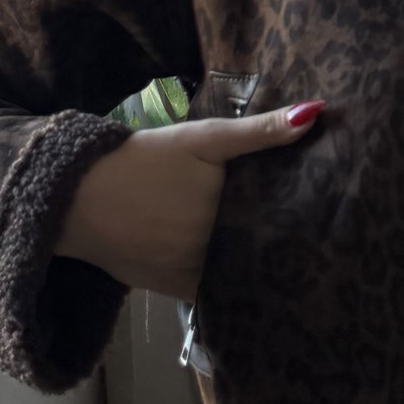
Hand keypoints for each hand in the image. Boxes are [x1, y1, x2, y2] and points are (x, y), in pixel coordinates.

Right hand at [53, 100, 323, 303]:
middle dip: (285, 247)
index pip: (281, 232)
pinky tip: (243, 266)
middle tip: (319, 234)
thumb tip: (317, 112)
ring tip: (291, 254)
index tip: (329, 217)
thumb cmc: (144, 161)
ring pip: (238, 276)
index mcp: (226, 223)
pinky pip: (211, 290)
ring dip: (256, 267)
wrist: (75, 195)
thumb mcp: (203, 139)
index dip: (306, 227)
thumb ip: (259, 132)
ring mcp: (190, 280)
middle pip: (261, 255)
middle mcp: (212, 259)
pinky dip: (226, 280)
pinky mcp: (170, 291)